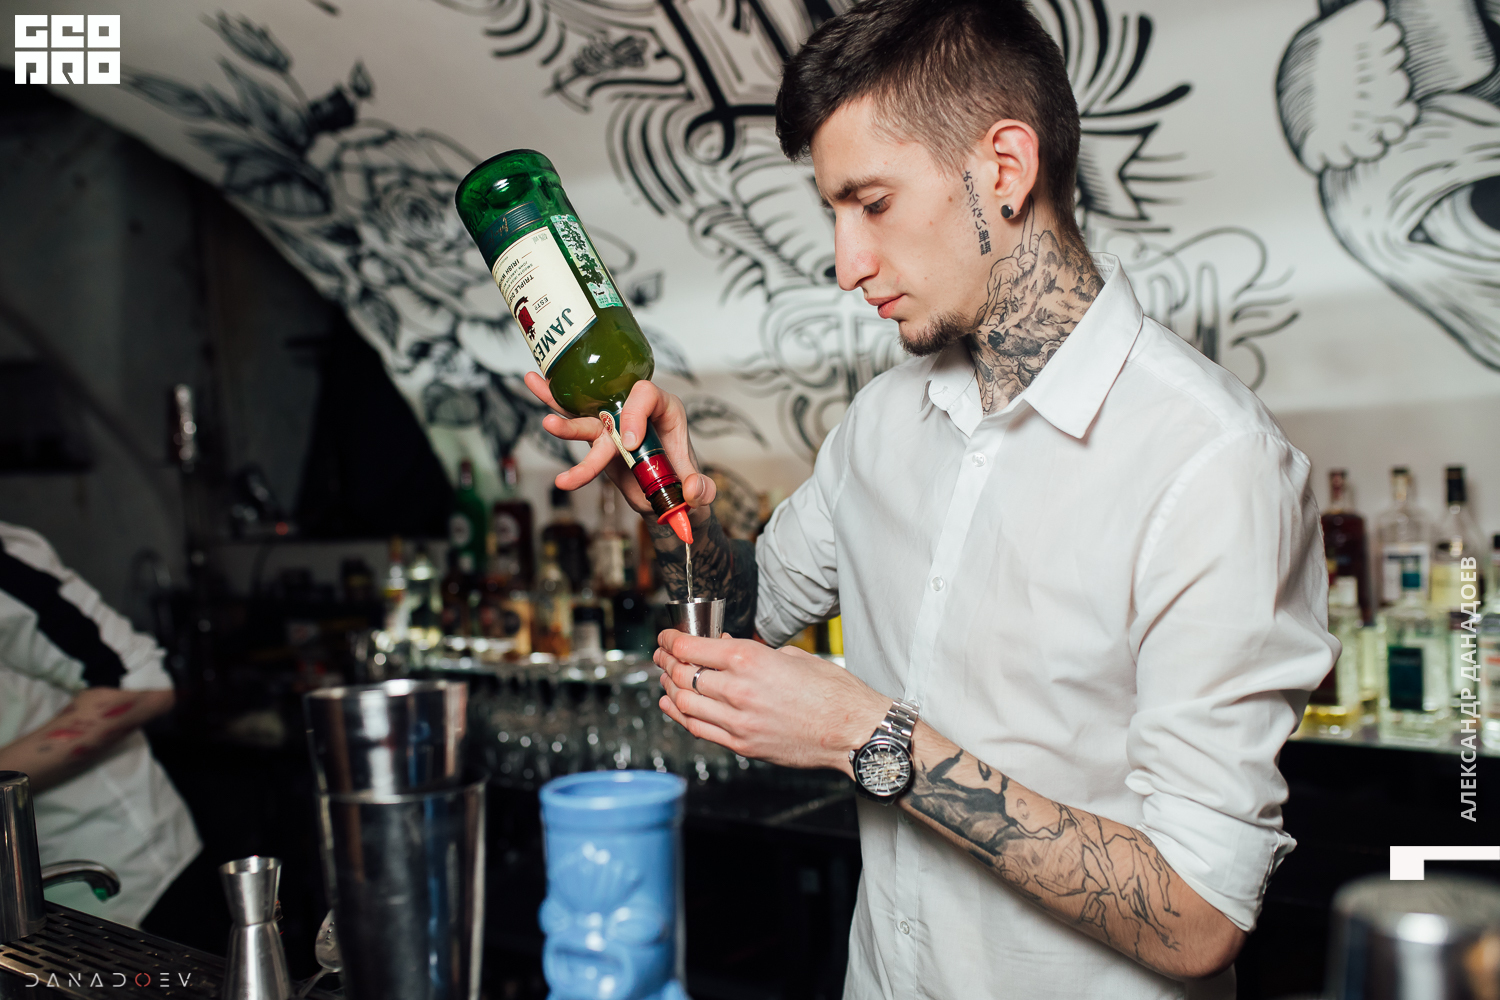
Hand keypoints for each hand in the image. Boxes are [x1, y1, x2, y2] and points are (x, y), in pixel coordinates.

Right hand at [524, 372, 715, 522]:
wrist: (664, 496)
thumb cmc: (682, 482)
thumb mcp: (697, 491)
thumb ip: (701, 490)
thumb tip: (691, 493)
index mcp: (665, 410)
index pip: (648, 396)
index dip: (636, 415)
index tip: (630, 444)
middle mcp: (637, 411)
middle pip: (611, 403)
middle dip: (597, 424)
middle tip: (593, 446)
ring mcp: (614, 423)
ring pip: (586, 417)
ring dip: (565, 423)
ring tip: (547, 425)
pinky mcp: (597, 438)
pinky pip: (573, 421)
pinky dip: (553, 407)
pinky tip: (532, 383)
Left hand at [654, 630, 887, 775]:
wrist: (853, 731)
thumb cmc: (832, 692)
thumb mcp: (791, 657)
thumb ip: (752, 653)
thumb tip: (723, 648)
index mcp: (750, 660)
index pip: (691, 647)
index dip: (670, 640)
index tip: (665, 637)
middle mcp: (737, 690)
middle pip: (681, 674)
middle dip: (664, 662)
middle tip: (661, 655)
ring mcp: (737, 721)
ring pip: (683, 702)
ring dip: (668, 688)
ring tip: (665, 678)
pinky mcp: (742, 745)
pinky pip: (698, 729)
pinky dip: (679, 715)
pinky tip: (672, 705)